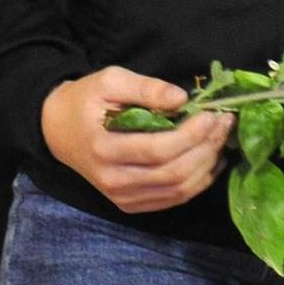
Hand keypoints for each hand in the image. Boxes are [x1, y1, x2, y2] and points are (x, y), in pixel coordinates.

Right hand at [40, 67, 234, 213]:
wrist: (59, 130)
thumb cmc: (87, 100)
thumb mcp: (110, 80)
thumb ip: (146, 88)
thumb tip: (182, 99)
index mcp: (104, 148)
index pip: (158, 149)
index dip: (191, 134)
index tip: (211, 114)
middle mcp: (113, 180)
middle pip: (173, 173)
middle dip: (205, 147)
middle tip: (224, 123)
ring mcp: (122, 197)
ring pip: (177, 190)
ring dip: (207, 165)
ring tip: (221, 139)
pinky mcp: (131, 204)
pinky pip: (172, 199)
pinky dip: (198, 182)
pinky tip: (211, 160)